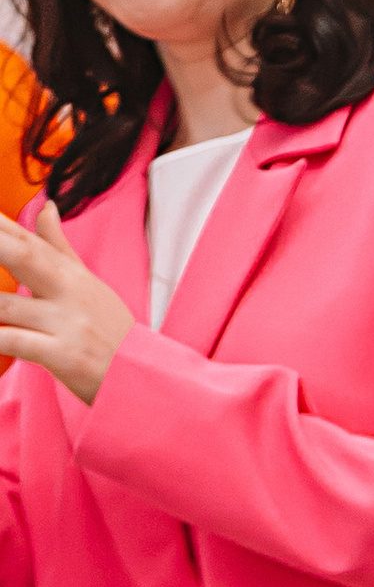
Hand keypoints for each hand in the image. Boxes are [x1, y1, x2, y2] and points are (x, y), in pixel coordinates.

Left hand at [0, 198, 132, 405]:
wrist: (147, 379)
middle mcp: (68, 293)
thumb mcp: (89, 284)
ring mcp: (66, 325)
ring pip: (6, 306)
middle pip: (21, 256)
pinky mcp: (64, 357)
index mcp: (70, 273)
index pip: (26, 239)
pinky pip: (18, 344)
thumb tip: (46, 207)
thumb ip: (59, 246)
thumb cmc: (113, 332)